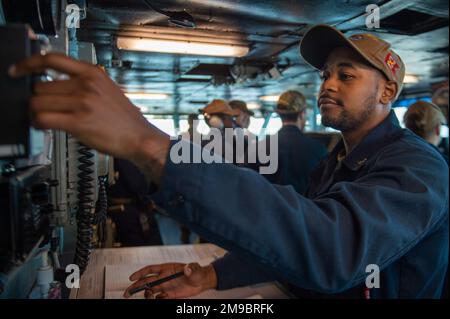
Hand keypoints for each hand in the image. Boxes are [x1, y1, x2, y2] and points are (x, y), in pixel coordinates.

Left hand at [8, 53, 169, 182]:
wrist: (140, 138)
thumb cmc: (124, 119)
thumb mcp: (107, 90)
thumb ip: (83, 84)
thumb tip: (54, 87)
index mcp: (93, 73)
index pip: (52, 59)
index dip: (29, 63)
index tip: (18, 70)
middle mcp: (86, 85)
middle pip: (40, 86)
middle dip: (37, 99)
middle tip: (41, 108)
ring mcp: (82, 103)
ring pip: (38, 103)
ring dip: (35, 113)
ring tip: (43, 119)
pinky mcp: (78, 122)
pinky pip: (43, 119)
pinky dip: (38, 123)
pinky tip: (44, 126)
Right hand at [124, 263, 217, 298]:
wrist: (202, 281)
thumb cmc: (198, 272)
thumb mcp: (195, 269)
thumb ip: (191, 268)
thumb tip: (187, 269)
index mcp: (166, 268)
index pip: (150, 269)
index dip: (139, 273)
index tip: (131, 278)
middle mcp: (163, 277)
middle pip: (146, 281)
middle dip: (135, 287)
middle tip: (126, 293)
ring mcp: (165, 286)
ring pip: (150, 291)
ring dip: (145, 295)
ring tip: (147, 298)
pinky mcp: (169, 295)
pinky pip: (159, 298)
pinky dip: (156, 300)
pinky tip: (159, 299)